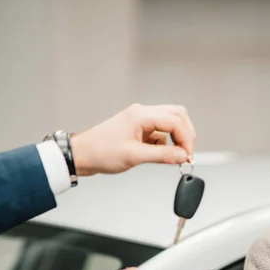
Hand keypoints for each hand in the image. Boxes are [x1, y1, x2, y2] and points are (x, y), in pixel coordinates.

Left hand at [70, 103, 195, 176]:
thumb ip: (162, 155)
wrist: (82, 155)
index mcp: (141, 115)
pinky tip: (160, 155)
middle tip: (186, 153)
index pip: (175, 121)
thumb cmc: (100, 152)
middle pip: (177, 115)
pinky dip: (166, 144)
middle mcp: (143, 114)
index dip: (186, 139)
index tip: (188, 156)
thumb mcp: (134, 156)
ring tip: (175, 155)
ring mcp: (141, 120)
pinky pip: (161, 133)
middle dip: (186, 134)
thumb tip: (183, 156)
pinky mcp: (140, 130)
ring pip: (170, 123)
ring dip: (176, 138)